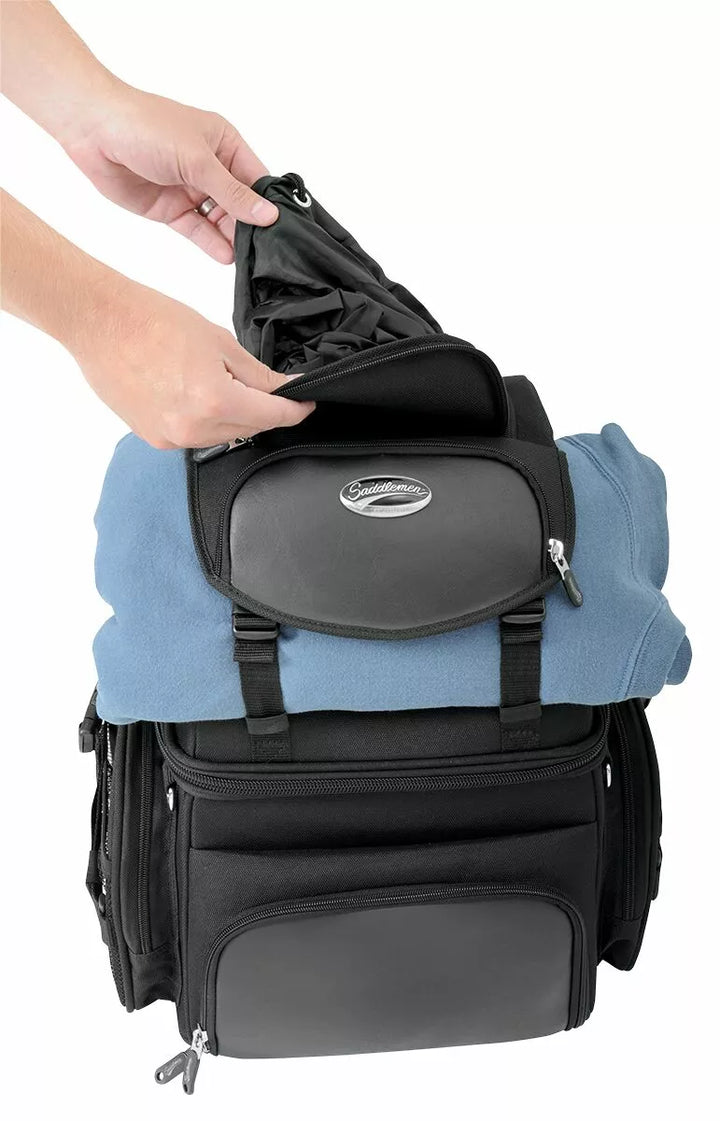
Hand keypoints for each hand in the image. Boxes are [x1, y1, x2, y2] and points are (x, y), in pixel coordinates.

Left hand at [1, 3, 279, 262]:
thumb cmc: (146, 128)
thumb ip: (233, 193)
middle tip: (269, 254)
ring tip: (249, 261)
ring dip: (233, 239)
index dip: (270, 205)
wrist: (93, 131)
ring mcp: (191, 190)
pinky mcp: (172, 209)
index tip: (286, 232)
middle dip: (253, 227)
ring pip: (220, 220)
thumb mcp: (197, 160)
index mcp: (225, 144)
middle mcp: (211, 167)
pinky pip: (198, 230)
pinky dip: (211, 244)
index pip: (258, 179)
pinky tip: (226, 257)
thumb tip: (269, 216)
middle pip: (241, 204)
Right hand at [71, 273, 312, 448]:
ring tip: (217, 380)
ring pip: (223, 435)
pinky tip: (193, 392)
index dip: (297, 409)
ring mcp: (172, 438)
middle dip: (264, 409)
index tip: (307, 402)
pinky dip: (205, 419)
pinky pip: (195, 435)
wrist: (100, 322)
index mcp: (216, 402)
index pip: (275, 417)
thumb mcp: (219, 341)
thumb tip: (286, 389)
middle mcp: (194, 429)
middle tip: (263, 384)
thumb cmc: (153, 320)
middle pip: (250, 429)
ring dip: (233, 415)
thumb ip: (258, 374)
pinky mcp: (155, 438)